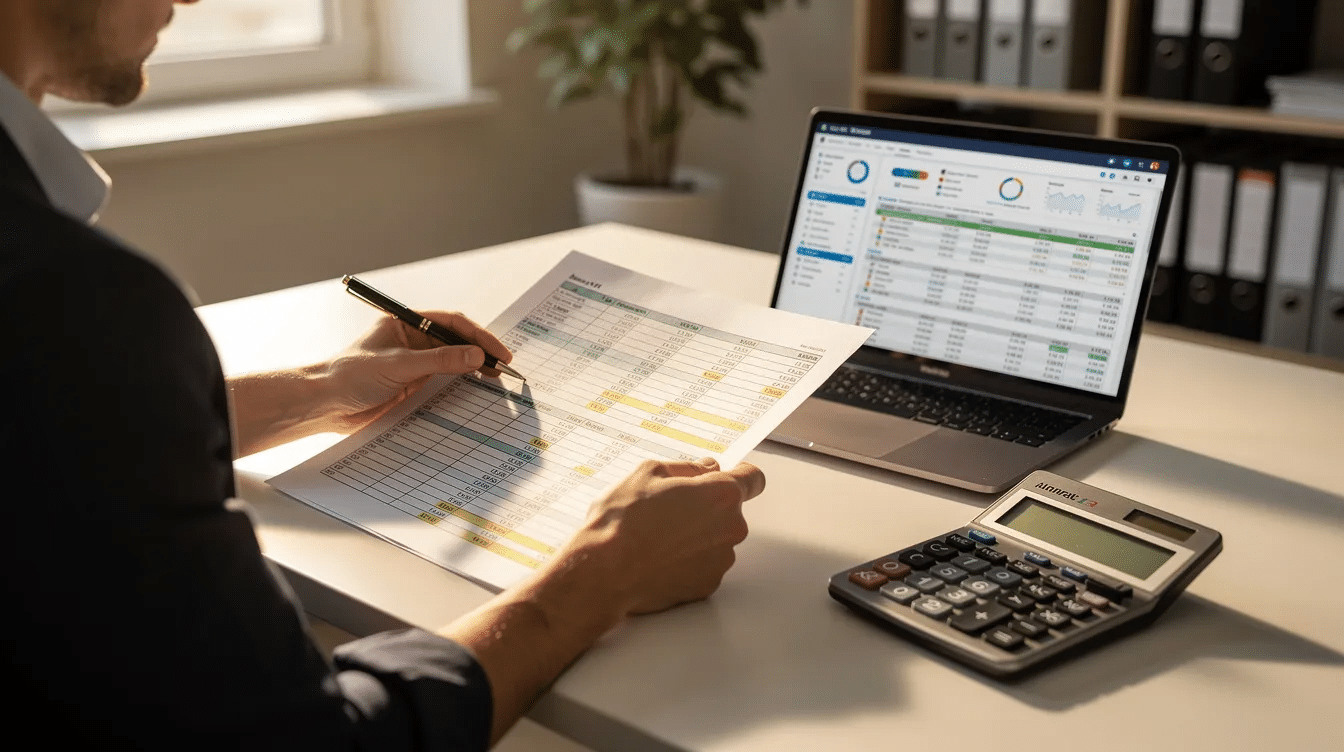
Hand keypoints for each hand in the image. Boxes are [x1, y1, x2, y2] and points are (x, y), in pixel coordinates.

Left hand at [316, 310, 512, 432]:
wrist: (324, 405)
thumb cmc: (349, 375)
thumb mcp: (398, 365)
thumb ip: (439, 360)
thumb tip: (475, 355)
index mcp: (405, 323)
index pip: (450, 322)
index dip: (477, 335)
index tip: (497, 350)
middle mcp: (412, 341)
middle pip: (455, 341)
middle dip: (480, 351)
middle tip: (504, 366)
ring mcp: (413, 364)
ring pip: (452, 362)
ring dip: (474, 369)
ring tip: (497, 379)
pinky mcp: (412, 386)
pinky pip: (443, 382)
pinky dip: (461, 386)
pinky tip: (475, 391)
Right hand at [566, 457, 765, 615]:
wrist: (604, 571)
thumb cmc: (623, 521)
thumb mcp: (648, 472)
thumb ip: (687, 468)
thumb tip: (706, 468)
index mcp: (721, 494)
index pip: (753, 479)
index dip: (739, 476)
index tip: (725, 478)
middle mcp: (730, 528)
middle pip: (729, 511)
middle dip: (707, 508)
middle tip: (670, 509)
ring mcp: (721, 560)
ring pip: (716, 540)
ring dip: (697, 536)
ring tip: (659, 537)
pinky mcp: (707, 586)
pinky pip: (704, 565)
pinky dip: (688, 561)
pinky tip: (660, 558)